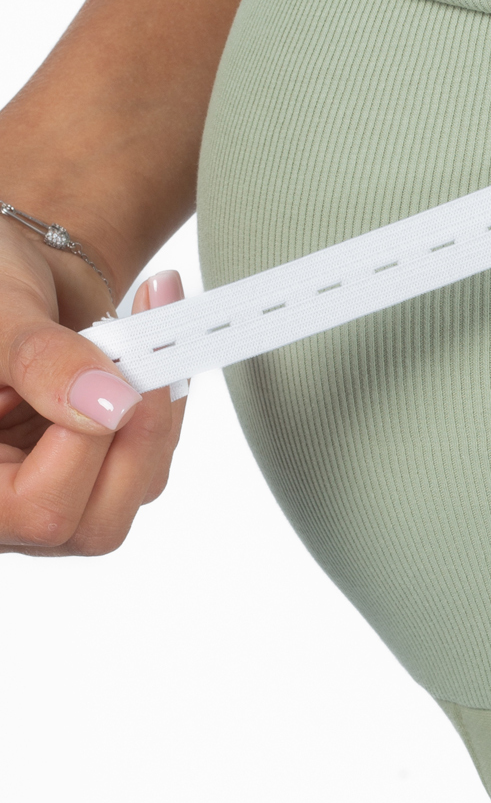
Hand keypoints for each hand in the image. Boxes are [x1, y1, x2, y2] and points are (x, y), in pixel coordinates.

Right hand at [0, 224, 186, 554]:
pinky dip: (163, 404)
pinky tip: (154, 350)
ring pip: (136, 492)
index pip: (35, 508)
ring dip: (159, 409)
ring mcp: (53, 495)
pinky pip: (151, 462)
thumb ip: (39, 361)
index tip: (111, 372)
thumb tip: (107, 406)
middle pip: (95, 525)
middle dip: (138, 433)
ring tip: (151, 326)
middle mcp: (6, 505)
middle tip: (151, 345)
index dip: (84, 447)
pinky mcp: (97, 472)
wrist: (10, 276)